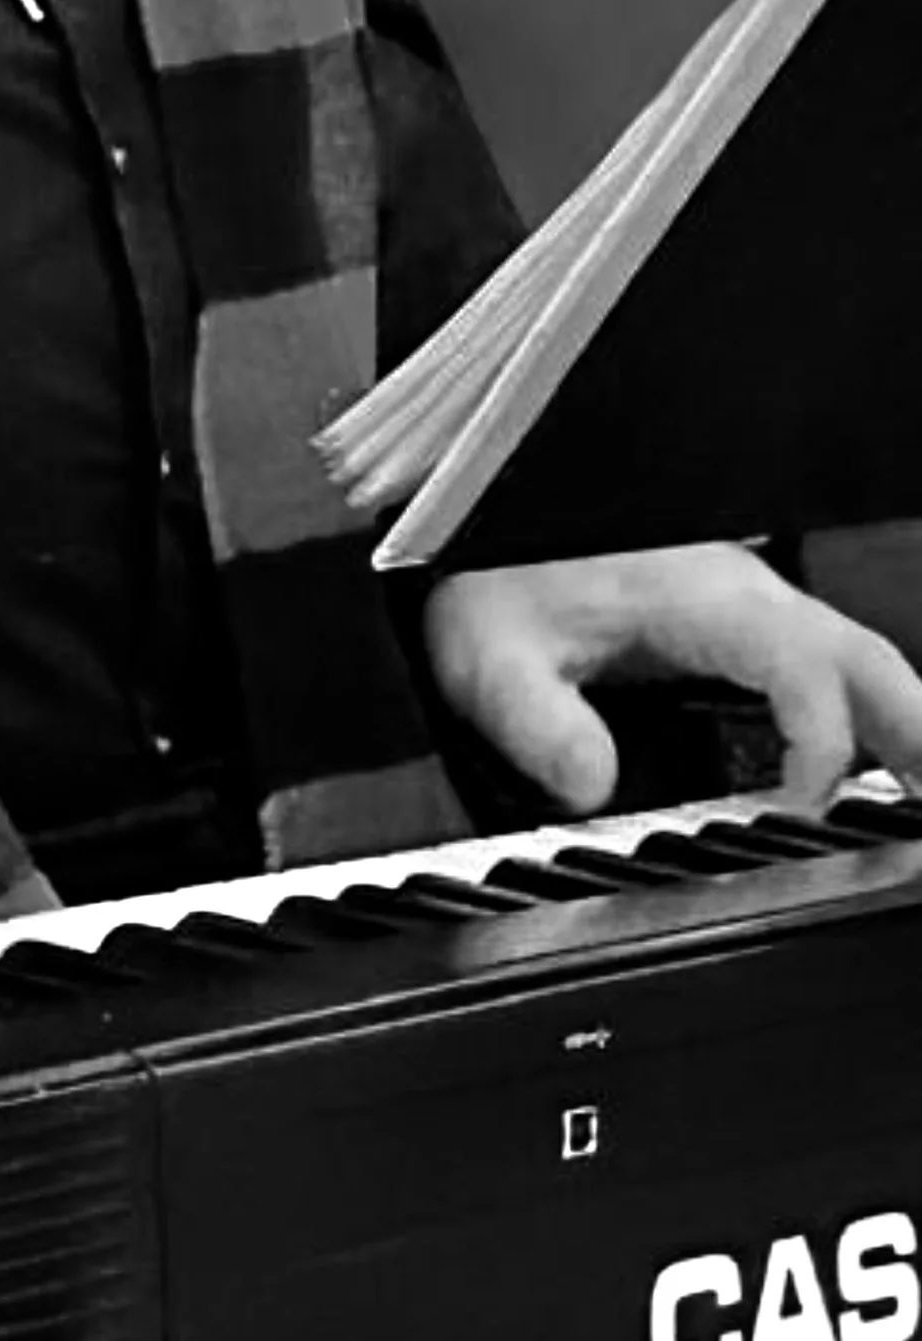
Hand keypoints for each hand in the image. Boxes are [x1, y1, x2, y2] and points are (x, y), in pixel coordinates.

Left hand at [423, 541, 921, 813]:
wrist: (465, 532)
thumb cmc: (485, 580)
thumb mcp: (490, 654)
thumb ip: (535, 721)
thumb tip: (590, 785)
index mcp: (697, 594)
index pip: (803, 663)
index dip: (823, 740)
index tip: (806, 809)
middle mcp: (737, 595)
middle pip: (864, 659)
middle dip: (915, 730)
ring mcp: (743, 609)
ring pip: (855, 660)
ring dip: (903, 726)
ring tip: (921, 802)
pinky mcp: (732, 628)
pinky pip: (823, 668)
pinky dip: (865, 716)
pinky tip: (873, 770)